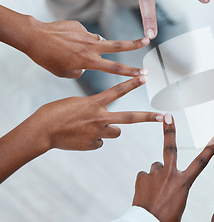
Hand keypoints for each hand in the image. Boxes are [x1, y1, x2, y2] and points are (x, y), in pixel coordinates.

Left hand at [26, 19, 149, 78]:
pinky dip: (77, 39)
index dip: (131, 72)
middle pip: (119, 45)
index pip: (115, 68)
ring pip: (96, 41)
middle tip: (147, 40)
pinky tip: (63, 41)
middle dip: (135, 44)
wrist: (34, 37)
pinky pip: (83, 35)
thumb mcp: (64, 72)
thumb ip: (80, 70)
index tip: (143, 73)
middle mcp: (91, 46)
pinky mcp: (79, 26)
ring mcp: (86, 34)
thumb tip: (88, 63)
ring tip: (70, 48)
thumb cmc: (47, 58)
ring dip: (90, 46)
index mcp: (88, 61)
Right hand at [33, 76, 162, 150]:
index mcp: (94, 103)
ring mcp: (98, 133)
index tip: (145, 77)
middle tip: (164, 116)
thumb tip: (103, 115)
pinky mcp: (94, 145)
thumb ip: (94, 106)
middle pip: (130, 117)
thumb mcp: (76, 102)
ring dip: (110, 129)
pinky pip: (101, 141)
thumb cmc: (55, 113)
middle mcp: (100, 117)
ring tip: (92, 127)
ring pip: (116, 131)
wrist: (42, 131)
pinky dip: (95, 139)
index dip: (132, 83)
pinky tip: (81, 137)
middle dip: (149, 117)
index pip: (118, 91)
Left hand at [133, 116, 213, 221]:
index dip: (210, 149)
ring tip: (154, 192)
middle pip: (170, 147)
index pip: (201, 162)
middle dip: (170, 130)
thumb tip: (168, 182)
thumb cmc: (167, 220)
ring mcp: (155, 174)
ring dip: (156, 175)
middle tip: (168, 116)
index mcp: (184, 182)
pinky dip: (146, 183)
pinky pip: (145, 176)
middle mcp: (170, 174)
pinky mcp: (142, 177)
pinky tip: (145, 194)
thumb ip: (177, 188)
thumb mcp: (180, 203)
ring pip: (156, 168)